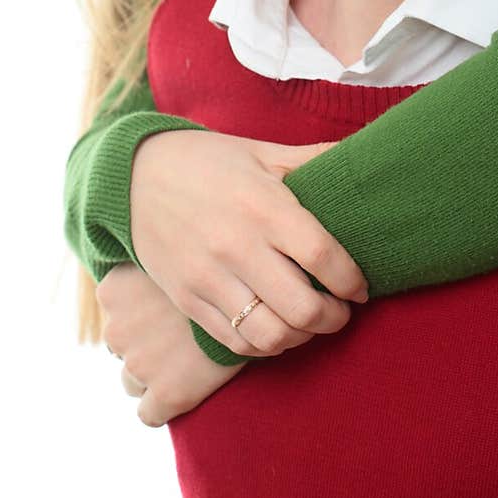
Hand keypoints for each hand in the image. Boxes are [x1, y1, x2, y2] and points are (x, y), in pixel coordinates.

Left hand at [98, 263, 245, 425]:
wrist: (252, 305)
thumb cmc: (218, 271)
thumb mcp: (175, 257)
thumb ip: (152, 267)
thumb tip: (152, 272)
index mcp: (113, 291)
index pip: (112, 308)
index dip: (139, 312)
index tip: (164, 311)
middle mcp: (117, 329)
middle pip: (120, 347)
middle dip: (144, 345)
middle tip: (177, 336)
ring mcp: (138, 364)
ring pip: (132, 381)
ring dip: (152, 374)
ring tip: (184, 361)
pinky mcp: (164, 394)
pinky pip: (149, 414)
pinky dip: (162, 407)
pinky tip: (183, 392)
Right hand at [130, 130, 366, 357]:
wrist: (132, 176)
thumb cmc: (207, 162)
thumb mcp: (261, 152)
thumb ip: (313, 159)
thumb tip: (365, 153)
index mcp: (263, 206)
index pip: (323, 257)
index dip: (352, 281)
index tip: (360, 287)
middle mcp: (237, 246)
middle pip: (303, 308)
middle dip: (335, 318)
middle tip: (342, 309)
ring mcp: (209, 278)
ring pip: (271, 335)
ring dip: (302, 337)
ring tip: (310, 323)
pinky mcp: (188, 301)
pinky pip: (236, 343)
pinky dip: (265, 345)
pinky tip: (276, 328)